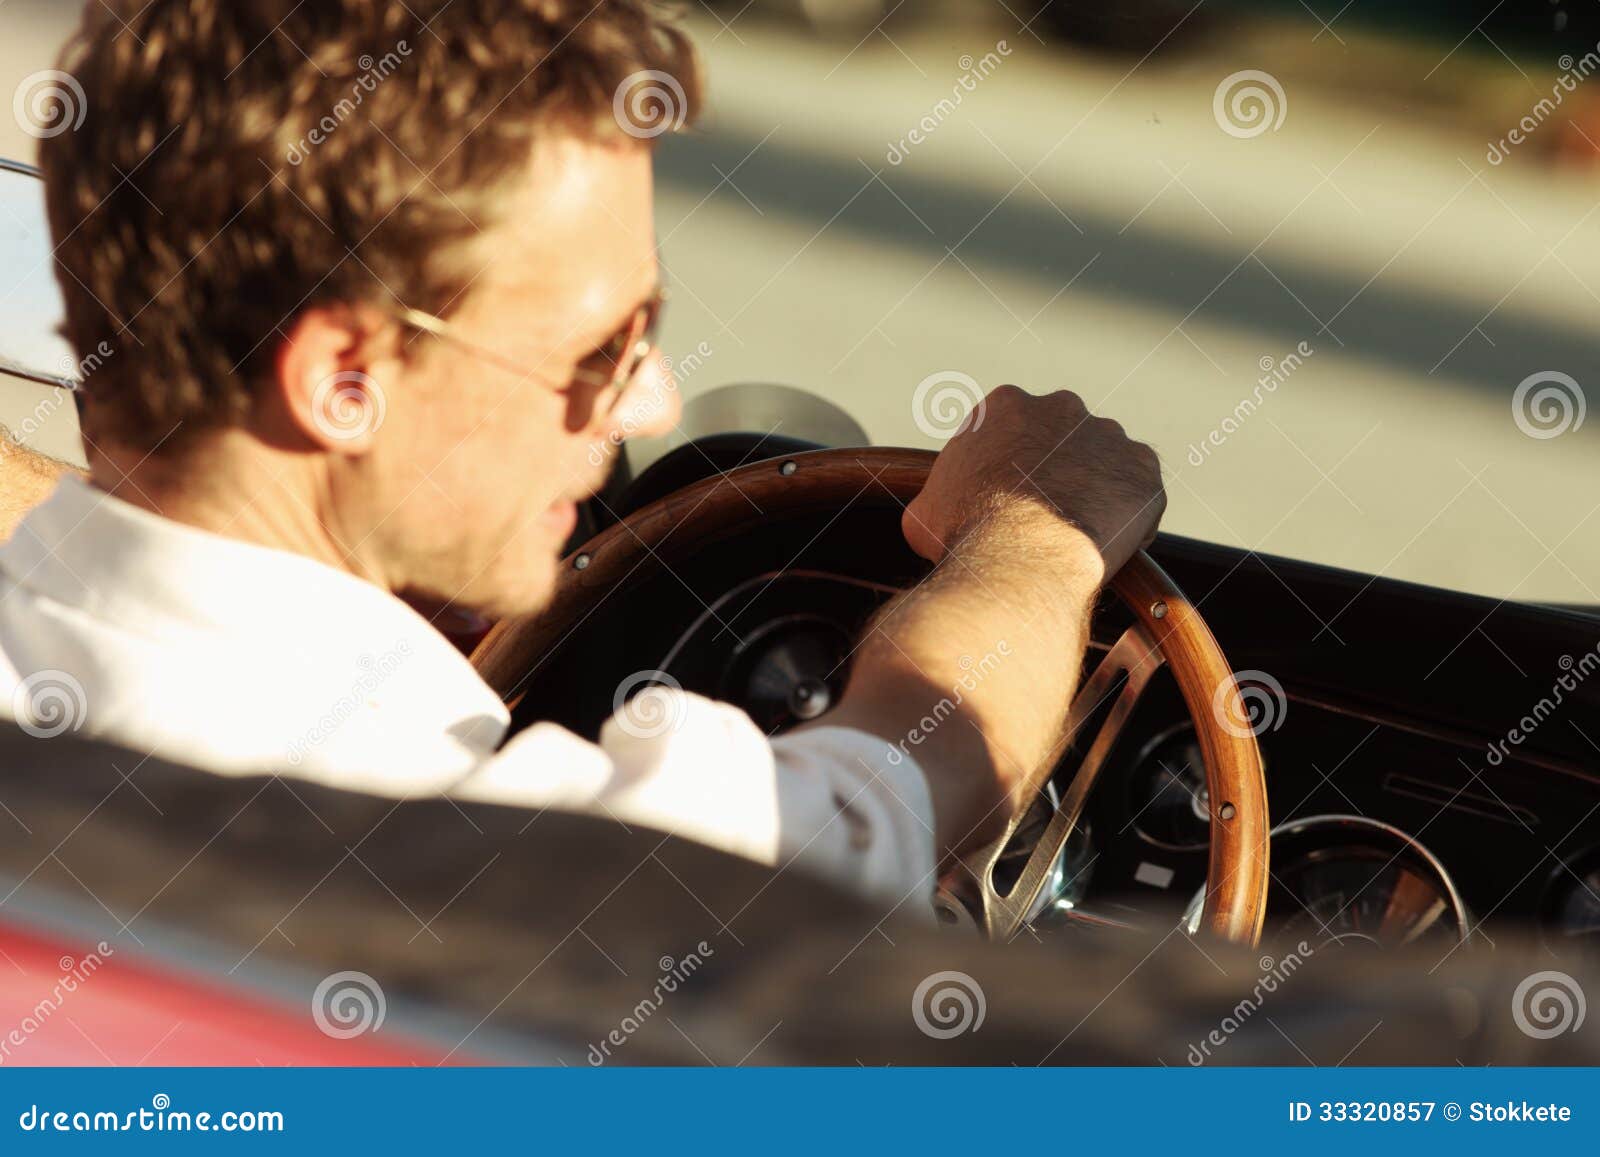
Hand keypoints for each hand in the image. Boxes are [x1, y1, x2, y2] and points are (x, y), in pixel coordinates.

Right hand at [902, 385, 1164, 579]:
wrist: (1019, 559)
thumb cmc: (964, 535)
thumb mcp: (924, 513)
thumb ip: (937, 499)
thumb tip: (933, 515)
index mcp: (1003, 406)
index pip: (1011, 430)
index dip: (1009, 468)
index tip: (1006, 498)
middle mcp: (1060, 407)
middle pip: (1061, 437)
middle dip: (1055, 469)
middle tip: (1043, 513)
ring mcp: (1106, 435)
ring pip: (1103, 461)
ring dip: (1094, 488)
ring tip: (1076, 533)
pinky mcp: (1142, 468)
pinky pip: (1138, 491)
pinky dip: (1128, 514)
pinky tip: (1107, 543)